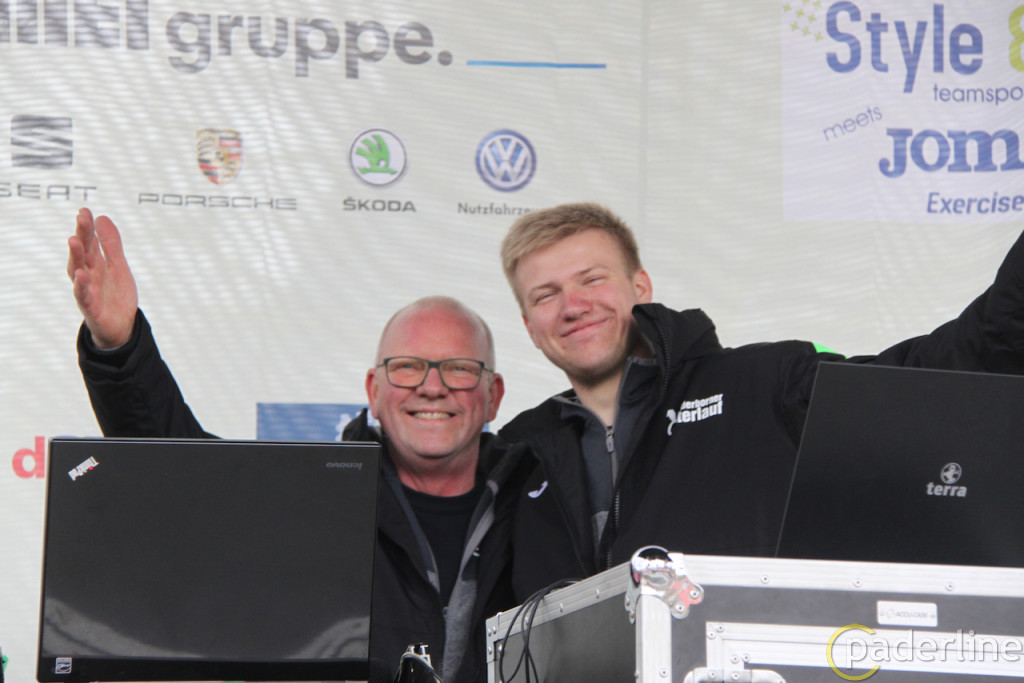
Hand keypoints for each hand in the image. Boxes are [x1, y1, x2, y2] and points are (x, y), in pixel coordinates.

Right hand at [67, 208, 138, 348]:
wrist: (122, 326)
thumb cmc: (116, 295)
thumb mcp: (118, 266)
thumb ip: (111, 244)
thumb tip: (102, 217)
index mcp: (95, 265)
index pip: (90, 243)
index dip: (87, 227)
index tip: (85, 210)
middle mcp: (88, 276)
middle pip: (82, 253)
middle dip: (82, 235)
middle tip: (81, 218)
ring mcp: (88, 291)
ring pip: (78, 272)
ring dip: (76, 256)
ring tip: (74, 240)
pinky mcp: (91, 308)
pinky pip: (83, 296)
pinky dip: (81, 286)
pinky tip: (81, 275)